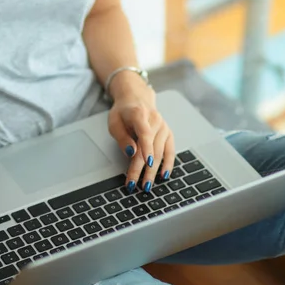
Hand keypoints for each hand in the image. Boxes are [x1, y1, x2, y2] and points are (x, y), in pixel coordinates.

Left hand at [108, 76, 174, 193]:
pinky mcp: (168, 133)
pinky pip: (170, 151)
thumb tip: (131, 153)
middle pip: (151, 148)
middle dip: (143, 169)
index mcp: (140, 114)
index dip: (146, 149)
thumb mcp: (114, 122)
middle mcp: (155, 120)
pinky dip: (168, 164)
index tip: (145, 163)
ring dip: (153, 171)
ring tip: (146, 185)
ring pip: (160, 152)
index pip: (145, 133)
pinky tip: (163, 175)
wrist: (136, 99)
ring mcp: (164, 127)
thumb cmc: (123, 112)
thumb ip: (122, 137)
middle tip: (135, 184)